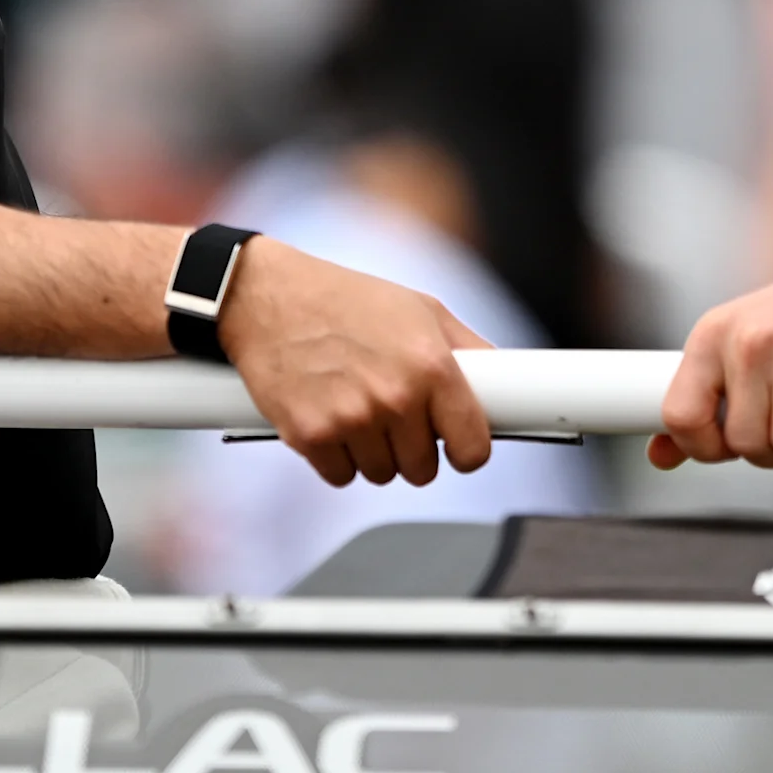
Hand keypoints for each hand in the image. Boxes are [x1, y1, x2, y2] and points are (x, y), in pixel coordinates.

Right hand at [221, 239, 496, 486]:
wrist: (268, 297)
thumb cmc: (344, 299)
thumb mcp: (420, 308)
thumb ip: (467, 348)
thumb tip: (504, 380)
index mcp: (432, 366)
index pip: (473, 448)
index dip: (467, 451)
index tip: (457, 447)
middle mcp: (395, 397)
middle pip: (424, 469)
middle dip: (412, 448)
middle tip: (393, 415)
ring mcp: (352, 420)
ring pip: (382, 474)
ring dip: (373, 452)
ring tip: (356, 407)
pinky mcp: (311, 436)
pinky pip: (341, 476)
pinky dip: (336, 456)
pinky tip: (329, 417)